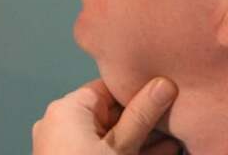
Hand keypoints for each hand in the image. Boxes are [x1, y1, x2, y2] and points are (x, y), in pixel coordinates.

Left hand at [33, 78, 179, 153]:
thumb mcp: (122, 146)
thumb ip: (141, 116)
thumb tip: (163, 85)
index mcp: (66, 109)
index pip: (104, 90)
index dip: (135, 92)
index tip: (163, 96)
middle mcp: (59, 123)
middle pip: (107, 114)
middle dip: (142, 120)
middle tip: (173, 122)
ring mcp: (63, 146)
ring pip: (108, 137)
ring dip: (140, 140)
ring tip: (173, 141)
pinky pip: (100, 152)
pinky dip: (126, 152)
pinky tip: (158, 154)